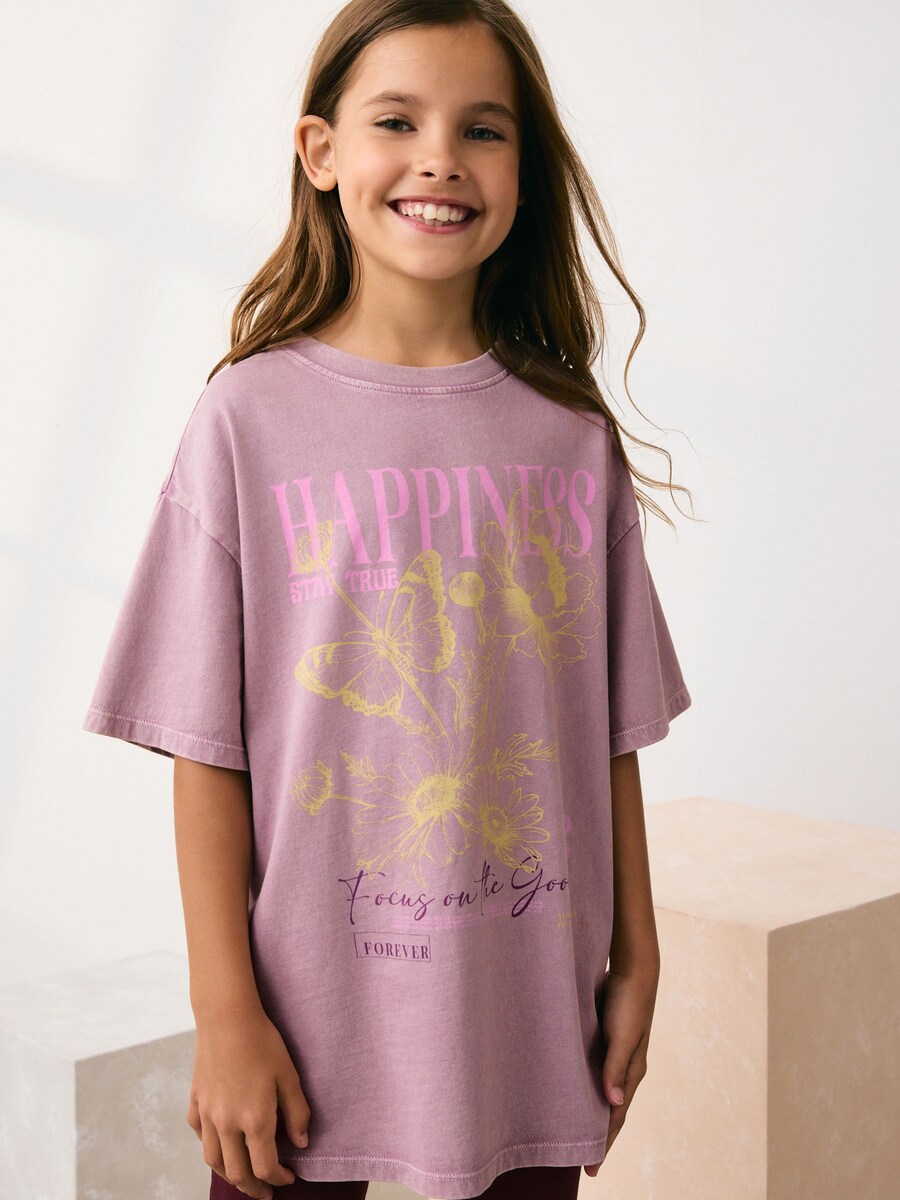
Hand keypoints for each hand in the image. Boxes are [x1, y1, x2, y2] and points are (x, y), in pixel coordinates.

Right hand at [186, 1004, 311, 1199]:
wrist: (227, 1017)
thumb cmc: (262, 1042)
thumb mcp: (289, 1075)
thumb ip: (297, 1112)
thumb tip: (301, 1143)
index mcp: (254, 1120)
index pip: (265, 1167)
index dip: (279, 1179)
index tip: (289, 1178)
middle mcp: (227, 1124)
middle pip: (238, 1173)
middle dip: (254, 1188)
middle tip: (266, 1191)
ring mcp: (208, 1115)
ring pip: (213, 1161)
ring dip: (230, 1175)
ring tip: (243, 1177)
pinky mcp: (196, 1102)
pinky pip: (200, 1136)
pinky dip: (211, 1148)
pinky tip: (221, 1145)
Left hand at [583, 964, 658, 1177]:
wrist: (632, 968)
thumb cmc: (629, 1002)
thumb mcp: (623, 1035)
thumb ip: (616, 1066)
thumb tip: (612, 1103)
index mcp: (631, 1072)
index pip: (615, 1117)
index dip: (604, 1143)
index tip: (590, 1169)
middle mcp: (622, 1068)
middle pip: (608, 1110)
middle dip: (596, 1135)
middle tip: (578, 1162)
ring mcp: (611, 1054)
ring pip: (597, 1091)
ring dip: (587, 1111)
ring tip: (571, 1133)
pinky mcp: (600, 1040)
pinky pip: (589, 1070)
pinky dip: (580, 1085)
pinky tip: (565, 1091)